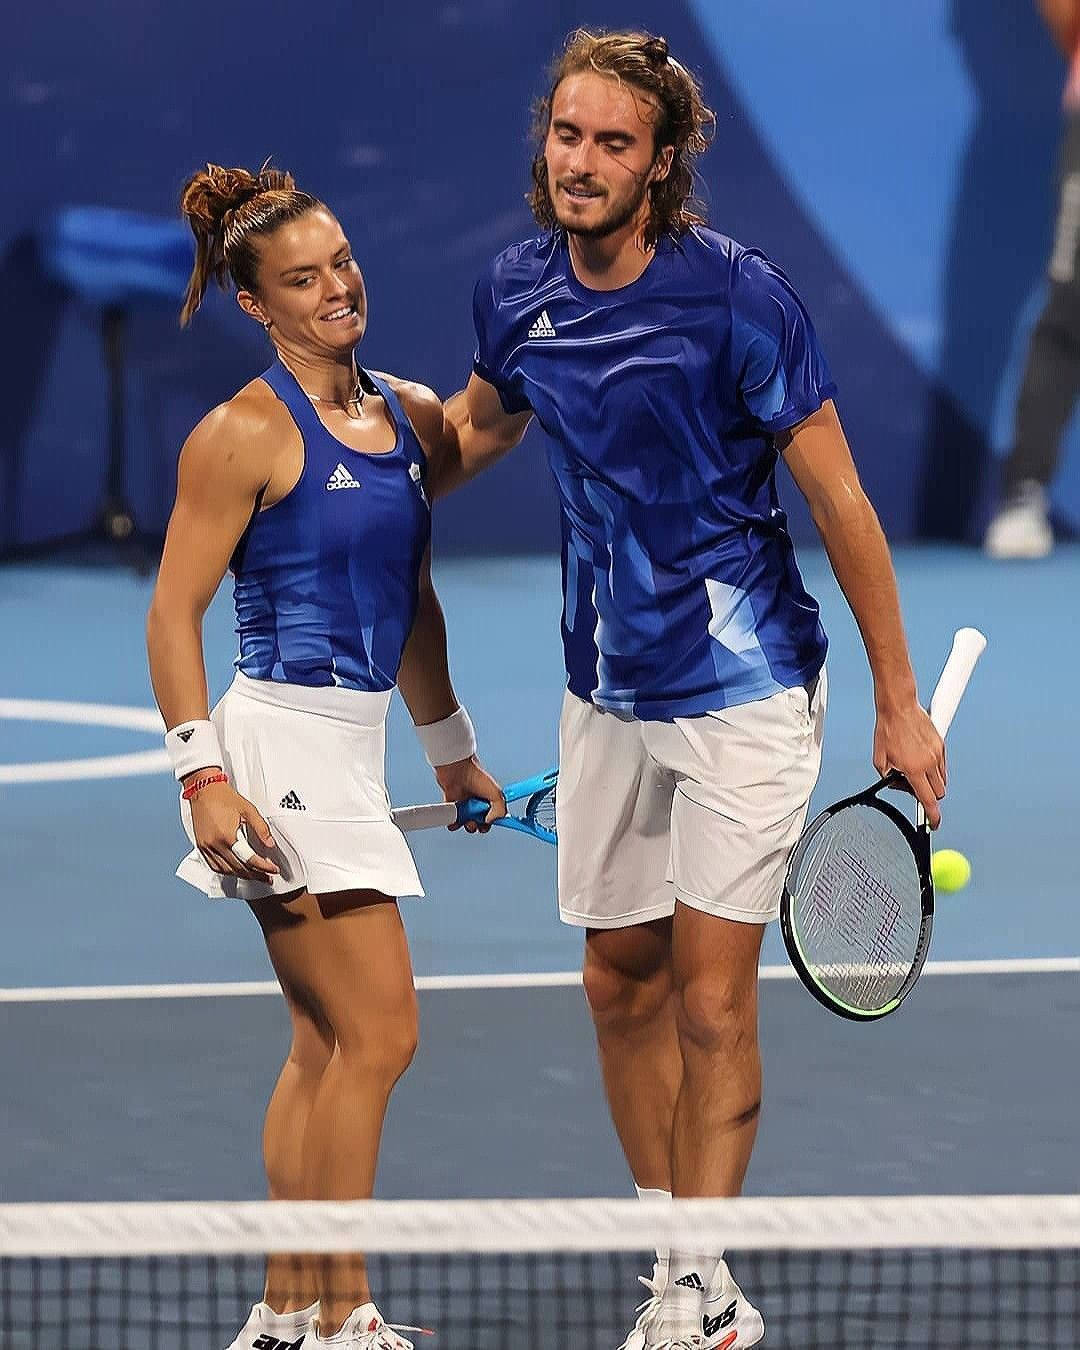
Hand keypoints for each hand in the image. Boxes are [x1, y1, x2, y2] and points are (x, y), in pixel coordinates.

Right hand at [186, 778, 279, 879]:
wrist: (203, 790)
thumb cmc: (225, 797)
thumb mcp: (248, 809)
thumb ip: (261, 828)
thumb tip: (270, 844)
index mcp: (227, 836)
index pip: (248, 858)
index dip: (263, 867)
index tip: (273, 870)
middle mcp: (215, 844)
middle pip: (238, 868)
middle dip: (255, 875)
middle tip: (268, 878)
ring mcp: (206, 847)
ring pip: (225, 870)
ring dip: (242, 876)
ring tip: (255, 876)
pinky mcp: (201, 846)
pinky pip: (214, 866)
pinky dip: (226, 871)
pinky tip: (236, 871)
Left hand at [434, 756, 506, 833]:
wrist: (458, 770)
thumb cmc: (477, 776)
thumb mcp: (497, 795)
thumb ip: (500, 811)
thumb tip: (490, 821)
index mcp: (490, 799)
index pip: (494, 816)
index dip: (494, 821)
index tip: (493, 822)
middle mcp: (477, 803)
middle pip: (481, 822)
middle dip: (480, 826)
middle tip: (478, 821)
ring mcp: (465, 804)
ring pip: (467, 823)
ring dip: (468, 826)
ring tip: (467, 820)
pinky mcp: (452, 805)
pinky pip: (452, 820)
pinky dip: (453, 823)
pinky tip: (456, 818)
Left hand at [872, 700, 945, 828]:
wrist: (899, 707)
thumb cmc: (888, 730)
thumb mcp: (879, 759)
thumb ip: (888, 777)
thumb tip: (898, 784)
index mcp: (914, 769)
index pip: (928, 800)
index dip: (932, 816)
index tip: (934, 824)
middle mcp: (929, 763)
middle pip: (938, 793)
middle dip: (929, 795)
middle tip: (913, 787)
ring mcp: (937, 754)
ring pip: (942, 780)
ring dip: (931, 782)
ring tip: (914, 769)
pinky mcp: (941, 745)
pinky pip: (942, 766)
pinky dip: (934, 769)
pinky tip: (920, 759)